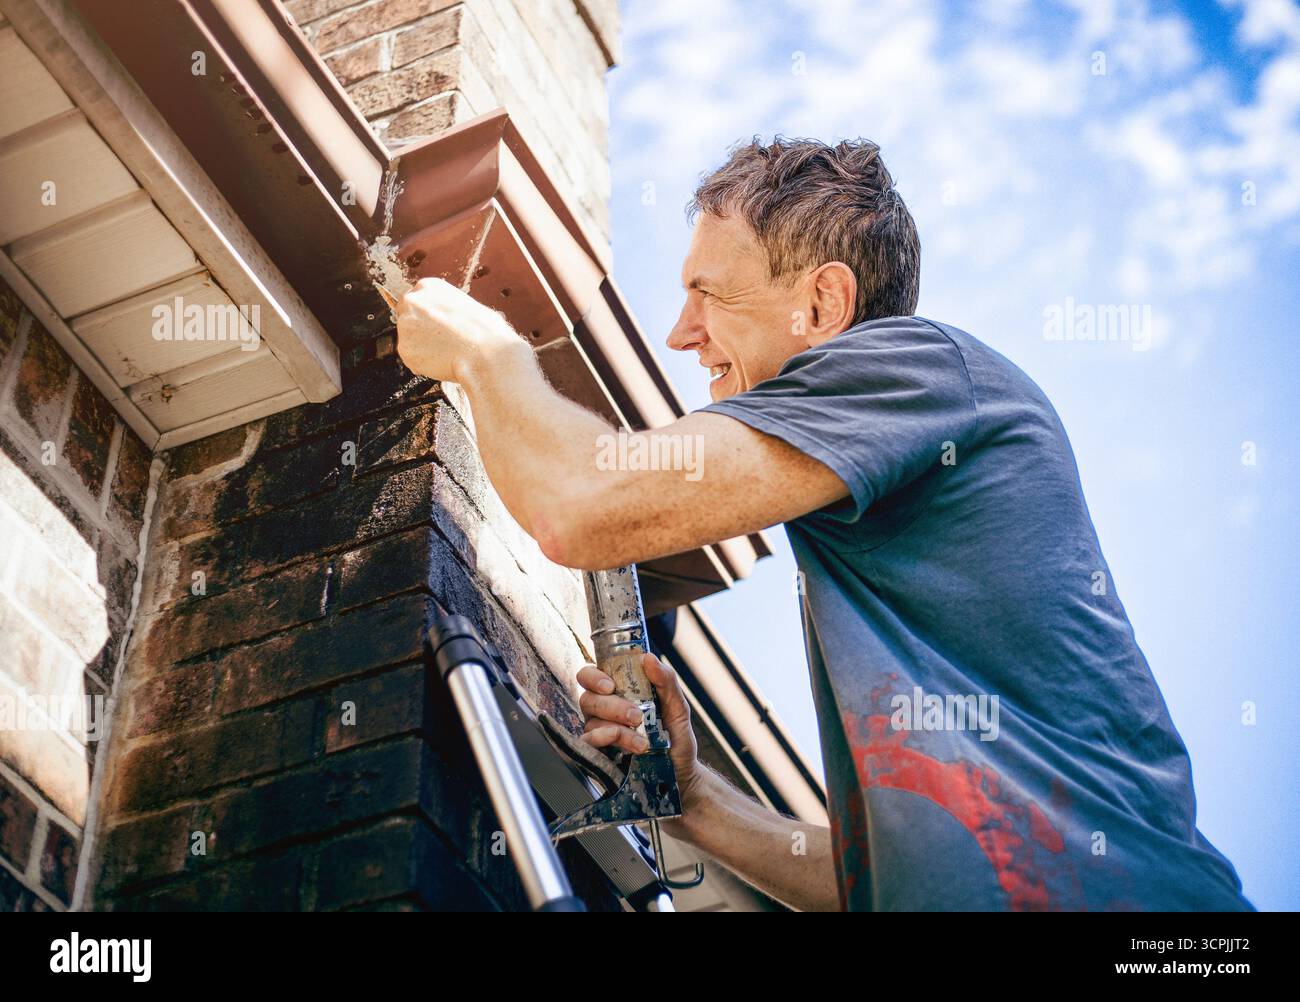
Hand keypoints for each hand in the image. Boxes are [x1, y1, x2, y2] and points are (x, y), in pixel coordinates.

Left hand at [394, 276, 517, 382]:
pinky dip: (424, 365)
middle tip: (440, 342)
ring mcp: (405, 326)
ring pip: (409, 341)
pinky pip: (412, 360)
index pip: (416, 300)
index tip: (435, 326)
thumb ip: (448, 308)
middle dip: (420, 331)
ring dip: (423, 349)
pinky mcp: (404, 349)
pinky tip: (443, 362)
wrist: (485, 353)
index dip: (427, 316)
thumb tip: (448, 319)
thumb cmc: (485, 331)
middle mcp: (412, 302)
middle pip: (407, 319)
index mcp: (429, 286)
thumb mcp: (468, 305)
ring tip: (447, 353)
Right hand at [575, 652, 702, 807]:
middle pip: (588, 698)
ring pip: (590, 721)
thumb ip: (665, 681)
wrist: (681, 776)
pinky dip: (606, 742)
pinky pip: (587, 743)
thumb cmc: (676, 739)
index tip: (611, 685)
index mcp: (619, 693)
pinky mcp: (598, 755)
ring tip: (642, 741)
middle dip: (612, 706)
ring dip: (618, 728)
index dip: (594, 677)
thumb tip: (648, 658)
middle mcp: (604, 711)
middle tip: (636, 716)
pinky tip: (627, 748)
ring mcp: (599, 733)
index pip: (591, 676)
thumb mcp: (678, 708)